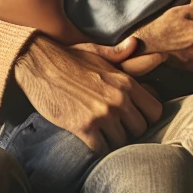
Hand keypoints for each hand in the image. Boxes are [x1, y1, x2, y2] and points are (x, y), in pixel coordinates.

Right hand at [12, 36, 162, 152]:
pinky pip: (101, 149)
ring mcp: (102, 113)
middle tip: (116, 128)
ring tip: (101, 134)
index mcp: (126, 81)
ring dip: (112, 141)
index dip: (146, 118)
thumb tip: (135, 43)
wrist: (37, 64)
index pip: (155, 111)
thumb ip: (119, 53)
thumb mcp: (96, 51)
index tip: (134, 118)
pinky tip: (89, 140)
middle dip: (129, 131)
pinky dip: (97, 148)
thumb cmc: (67, 57)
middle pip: (141, 129)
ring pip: (122, 142)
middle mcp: (119, 98)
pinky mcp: (83, 126)